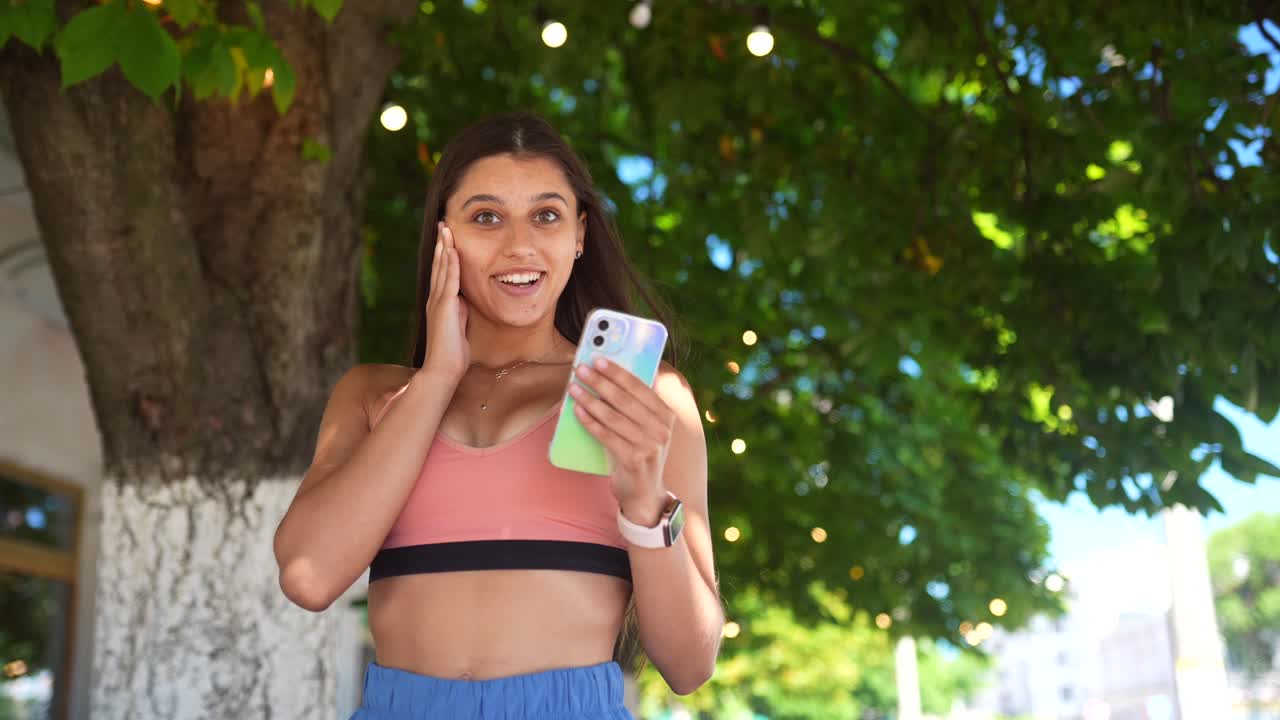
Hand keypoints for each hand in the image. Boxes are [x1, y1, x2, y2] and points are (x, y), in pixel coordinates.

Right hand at [420, 222, 469, 381]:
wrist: (443, 370)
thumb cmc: (453, 353)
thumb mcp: (458, 325)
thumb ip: (459, 310)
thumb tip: (464, 300)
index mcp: (439, 303)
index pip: (441, 273)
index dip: (444, 254)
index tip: (446, 237)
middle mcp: (435, 299)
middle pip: (438, 265)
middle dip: (441, 244)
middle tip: (443, 224)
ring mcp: (438, 302)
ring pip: (441, 269)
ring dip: (444, 247)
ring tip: (445, 229)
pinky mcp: (444, 308)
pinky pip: (449, 281)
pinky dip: (451, 264)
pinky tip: (452, 250)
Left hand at [568, 357, 674, 523]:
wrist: (645, 492)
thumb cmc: (640, 451)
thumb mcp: (646, 427)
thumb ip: (635, 405)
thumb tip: (606, 376)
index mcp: (667, 414)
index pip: (640, 386)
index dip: (618, 372)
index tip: (598, 359)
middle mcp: (662, 429)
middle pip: (625, 399)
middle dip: (600, 382)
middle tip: (581, 370)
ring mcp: (650, 445)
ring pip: (613, 417)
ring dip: (590, 400)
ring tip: (573, 389)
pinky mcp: (634, 460)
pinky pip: (606, 436)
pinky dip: (589, 422)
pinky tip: (577, 411)